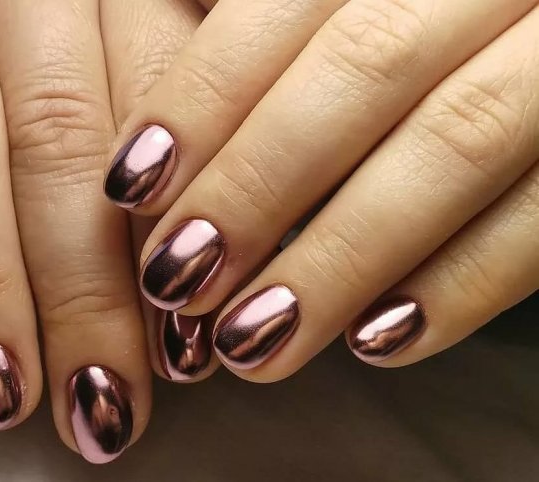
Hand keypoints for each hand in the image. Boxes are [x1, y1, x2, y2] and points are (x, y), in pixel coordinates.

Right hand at [0, 0, 205, 462]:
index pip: (155, 124)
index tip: (180, 352)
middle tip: (97, 398)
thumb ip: (193, 117)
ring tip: (0, 384)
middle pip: (57, 145)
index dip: (164, 242)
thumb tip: (207, 262)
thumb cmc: (101, 1)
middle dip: (76, 289)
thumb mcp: (173, 22)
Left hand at [104, 0, 538, 380]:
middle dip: (257, 184)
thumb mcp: (351, 13)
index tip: (131, 185)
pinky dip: (463, 285)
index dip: (204, 95)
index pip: (291, 2)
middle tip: (177, 279)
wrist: (534, 48)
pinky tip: (377, 343)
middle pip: (366, 68)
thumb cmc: (417, 36)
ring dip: (340, 256)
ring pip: (457, 139)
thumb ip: (273, 42)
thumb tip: (160, 135)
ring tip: (252, 341)